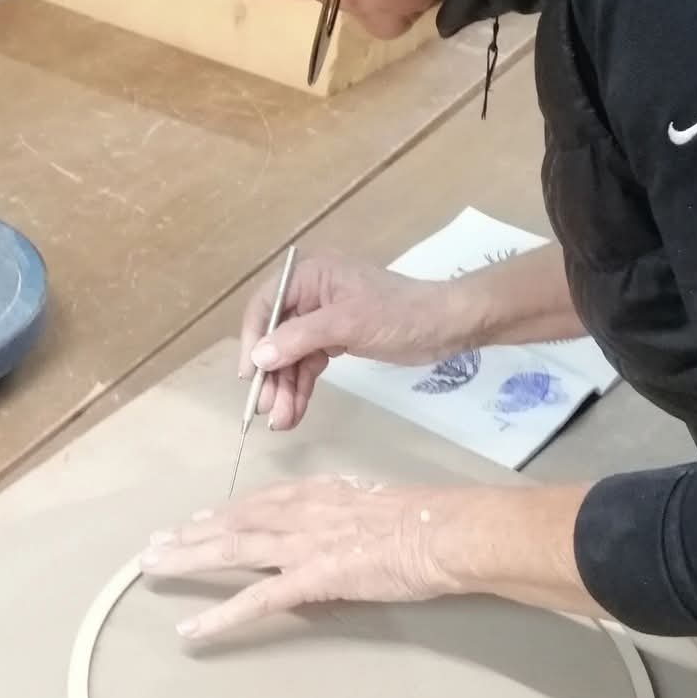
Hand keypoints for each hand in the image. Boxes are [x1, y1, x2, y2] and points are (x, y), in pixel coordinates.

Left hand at [139, 476, 595, 641]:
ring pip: (232, 550)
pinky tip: (192, 630)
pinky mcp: (312, 578)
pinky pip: (255, 600)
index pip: (263, 501)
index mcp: (323, 494)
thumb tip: (351, 531)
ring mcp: (304, 544)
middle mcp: (304, 512)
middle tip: (155, 543)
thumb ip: (357, 517)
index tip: (200, 518)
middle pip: (235, 521)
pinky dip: (219, 615)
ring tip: (153, 569)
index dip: (227, 511)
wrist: (446, 531)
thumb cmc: (431, 522)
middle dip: (191, 532)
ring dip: (188, 559)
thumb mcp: (386, 508)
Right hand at [238, 254, 471, 432]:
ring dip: (285, 387)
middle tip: (266, 410)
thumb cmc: (399, 314)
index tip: (250, 375)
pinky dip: (302, 387)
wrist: (446, 325)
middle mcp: (311, 294)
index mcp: (310, 276)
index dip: (253, 340)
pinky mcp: (338, 339)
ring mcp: (324, 319)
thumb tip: (259, 357)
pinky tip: (295, 411)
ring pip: (292, 355)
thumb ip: (300, 338)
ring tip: (281, 421)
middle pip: (276, 336)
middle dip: (272, 374)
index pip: (266, 305)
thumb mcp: (347, 324)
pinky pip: (309, 363)